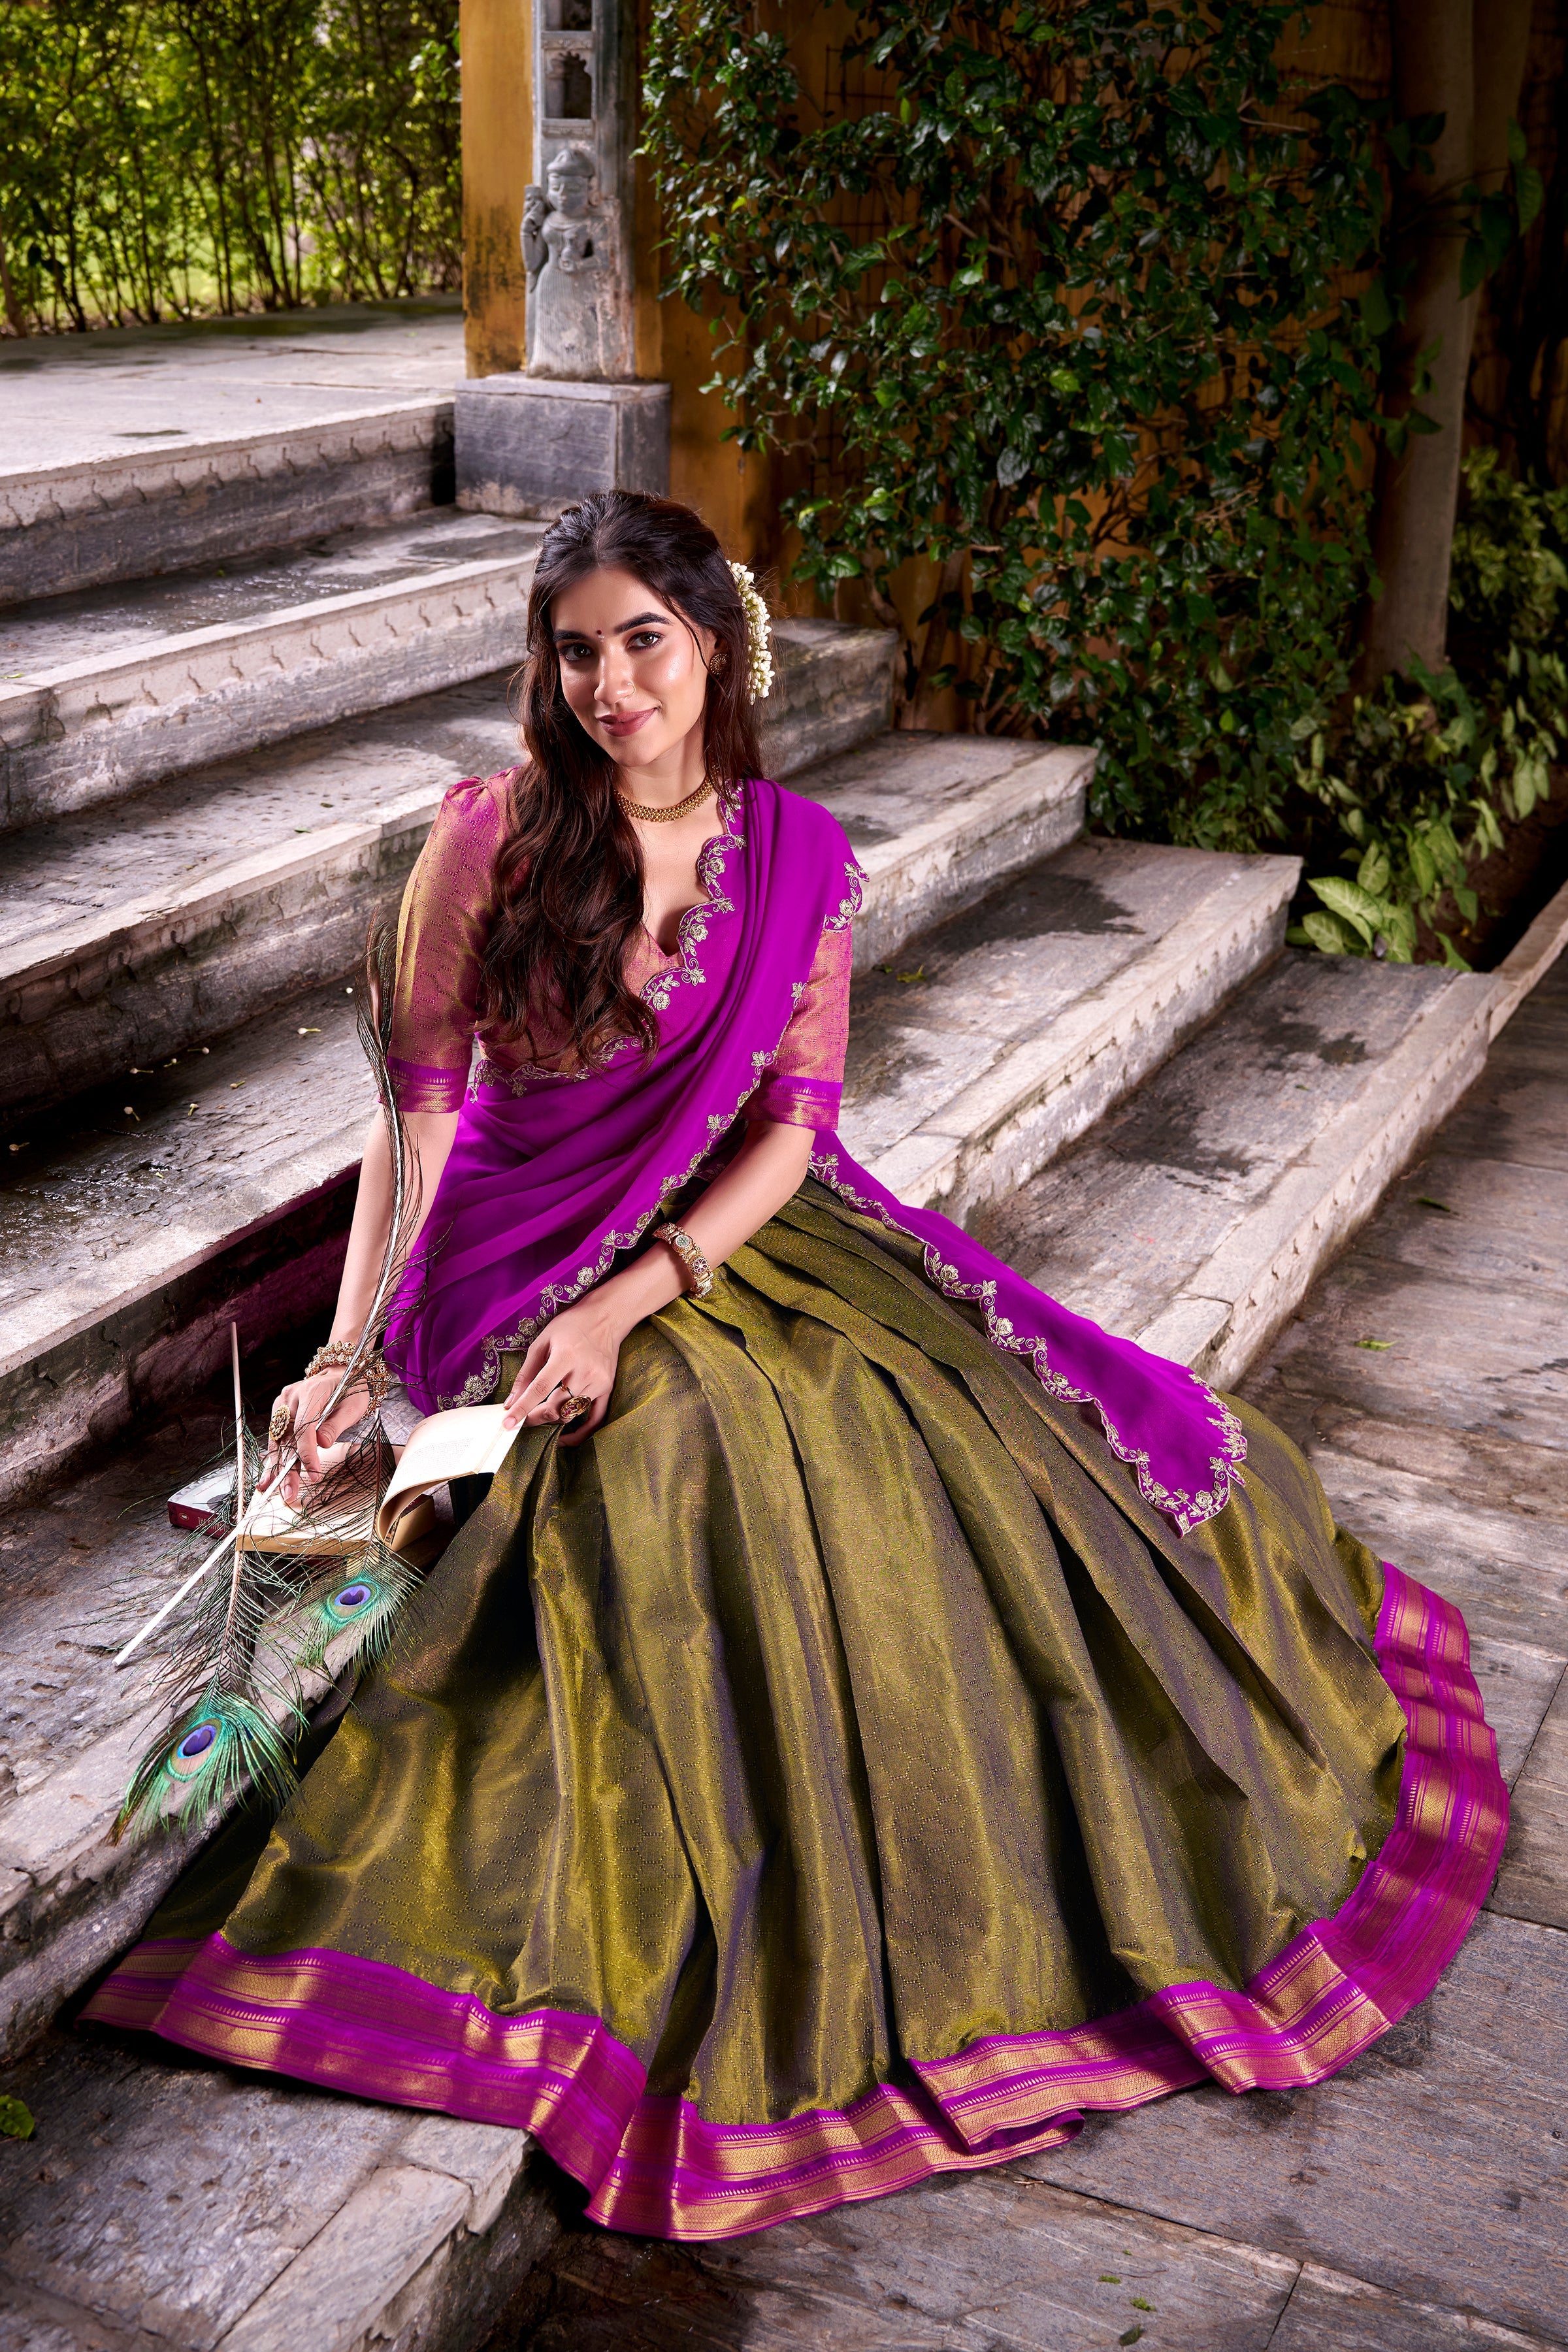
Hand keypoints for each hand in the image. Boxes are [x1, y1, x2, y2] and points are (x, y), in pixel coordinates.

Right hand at [260, 1368, 370, 1501]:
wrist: (340, 1373)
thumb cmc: (350, 1390)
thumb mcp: (352, 1405)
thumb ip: (336, 1424)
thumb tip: (322, 1443)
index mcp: (311, 1392)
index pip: (304, 1427)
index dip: (306, 1452)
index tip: (314, 1473)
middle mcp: (291, 1397)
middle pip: (287, 1437)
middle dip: (287, 1468)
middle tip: (289, 1492)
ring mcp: (283, 1404)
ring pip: (278, 1440)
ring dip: (277, 1466)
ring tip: (275, 1489)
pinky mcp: (280, 1411)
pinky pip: (277, 1437)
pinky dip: (275, 1457)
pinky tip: (269, 1475)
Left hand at [502, 1296, 622, 1445]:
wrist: (606, 1317)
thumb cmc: (571, 1326)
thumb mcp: (542, 1341)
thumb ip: (526, 1372)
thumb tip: (511, 1401)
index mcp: (566, 1356)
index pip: (540, 1389)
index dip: (522, 1408)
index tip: (508, 1423)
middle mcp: (584, 1371)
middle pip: (556, 1407)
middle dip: (535, 1418)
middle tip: (522, 1419)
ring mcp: (599, 1382)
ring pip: (571, 1414)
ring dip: (552, 1419)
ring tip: (540, 1416)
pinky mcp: (607, 1388)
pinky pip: (595, 1419)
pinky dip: (580, 1432)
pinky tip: (565, 1436)